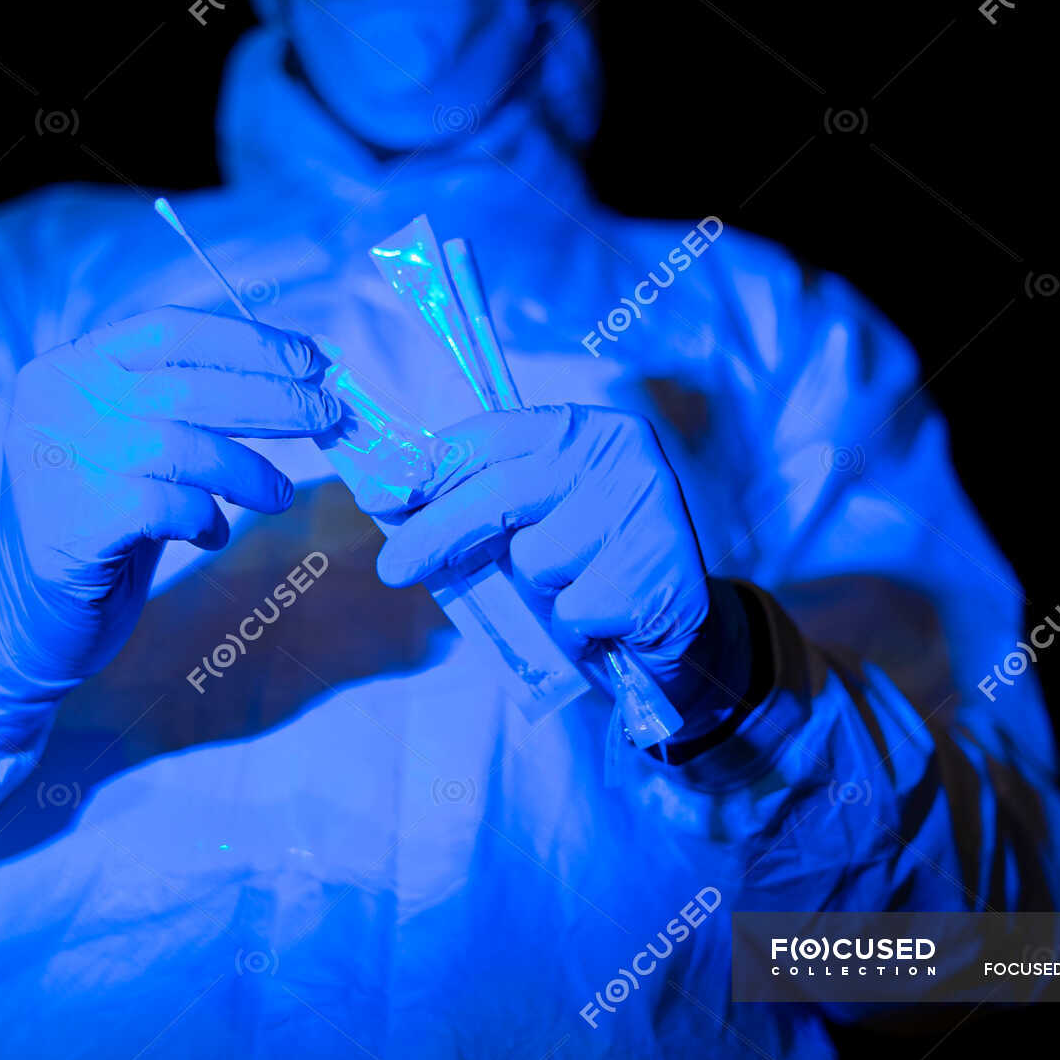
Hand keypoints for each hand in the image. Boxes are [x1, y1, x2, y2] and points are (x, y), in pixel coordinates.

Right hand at [0, 306, 341, 682]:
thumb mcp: (134, 437)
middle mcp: (56, 402)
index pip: (172, 330)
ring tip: (276, 495)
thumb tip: (301, 367)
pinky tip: (211, 533)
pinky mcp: (73, 523)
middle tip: (326, 415)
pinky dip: (206, 520)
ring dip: (249, 471)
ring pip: (185, 448)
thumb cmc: (103, 513)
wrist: (28, 608)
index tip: (312, 359)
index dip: (250, 342)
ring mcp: (59, 461)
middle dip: (272, 399)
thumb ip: (192, 399)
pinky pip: (170, 507)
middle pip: (187, 386)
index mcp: (71, 365)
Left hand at [376, 405, 747, 735]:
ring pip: (536, 560)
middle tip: (393, 568)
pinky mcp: (655, 570)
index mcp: (582, 428)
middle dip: (436, 533)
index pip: (491, 434)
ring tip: (571, 591)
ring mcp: (643, 509)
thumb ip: (480, 502)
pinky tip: (603, 623)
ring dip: (534, 593)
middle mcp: (618, 454)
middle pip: (501, 493)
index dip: (429, 466)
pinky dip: (571, 630)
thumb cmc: (589, 563)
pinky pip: (571, 610)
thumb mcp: (535, 519)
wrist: (678, 626)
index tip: (380, 494)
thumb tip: (390, 504)